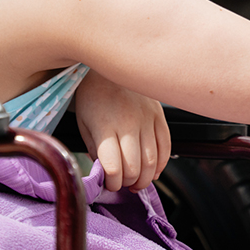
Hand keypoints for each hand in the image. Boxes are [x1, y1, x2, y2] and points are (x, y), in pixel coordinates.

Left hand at [72, 69, 170, 191]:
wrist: (109, 65)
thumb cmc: (93, 94)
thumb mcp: (84, 122)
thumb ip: (94, 148)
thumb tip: (105, 172)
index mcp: (105, 125)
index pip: (113, 166)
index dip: (112, 182)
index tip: (109, 184)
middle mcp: (128, 123)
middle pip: (135, 166)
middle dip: (128, 182)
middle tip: (122, 183)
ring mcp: (146, 118)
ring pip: (152, 160)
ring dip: (145, 178)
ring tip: (136, 181)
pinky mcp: (159, 114)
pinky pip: (166, 145)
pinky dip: (161, 163)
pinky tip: (153, 170)